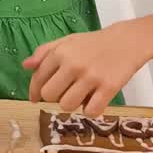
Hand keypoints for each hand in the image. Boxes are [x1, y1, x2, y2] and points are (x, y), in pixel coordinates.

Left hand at [23, 24, 146, 116]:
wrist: (127, 41)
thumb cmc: (93, 43)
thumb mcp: (67, 41)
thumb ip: (44, 52)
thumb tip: (25, 66)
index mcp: (60, 53)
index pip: (38, 79)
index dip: (34, 92)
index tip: (35, 98)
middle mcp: (73, 65)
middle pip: (49, 95)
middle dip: (54, 97)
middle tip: (64, 92)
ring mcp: (91, 77)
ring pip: (67, 105)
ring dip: (72, 104)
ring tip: (80, 95)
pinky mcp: (108, 88)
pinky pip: (90, 111)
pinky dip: (91, 110)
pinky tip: (94, 101)